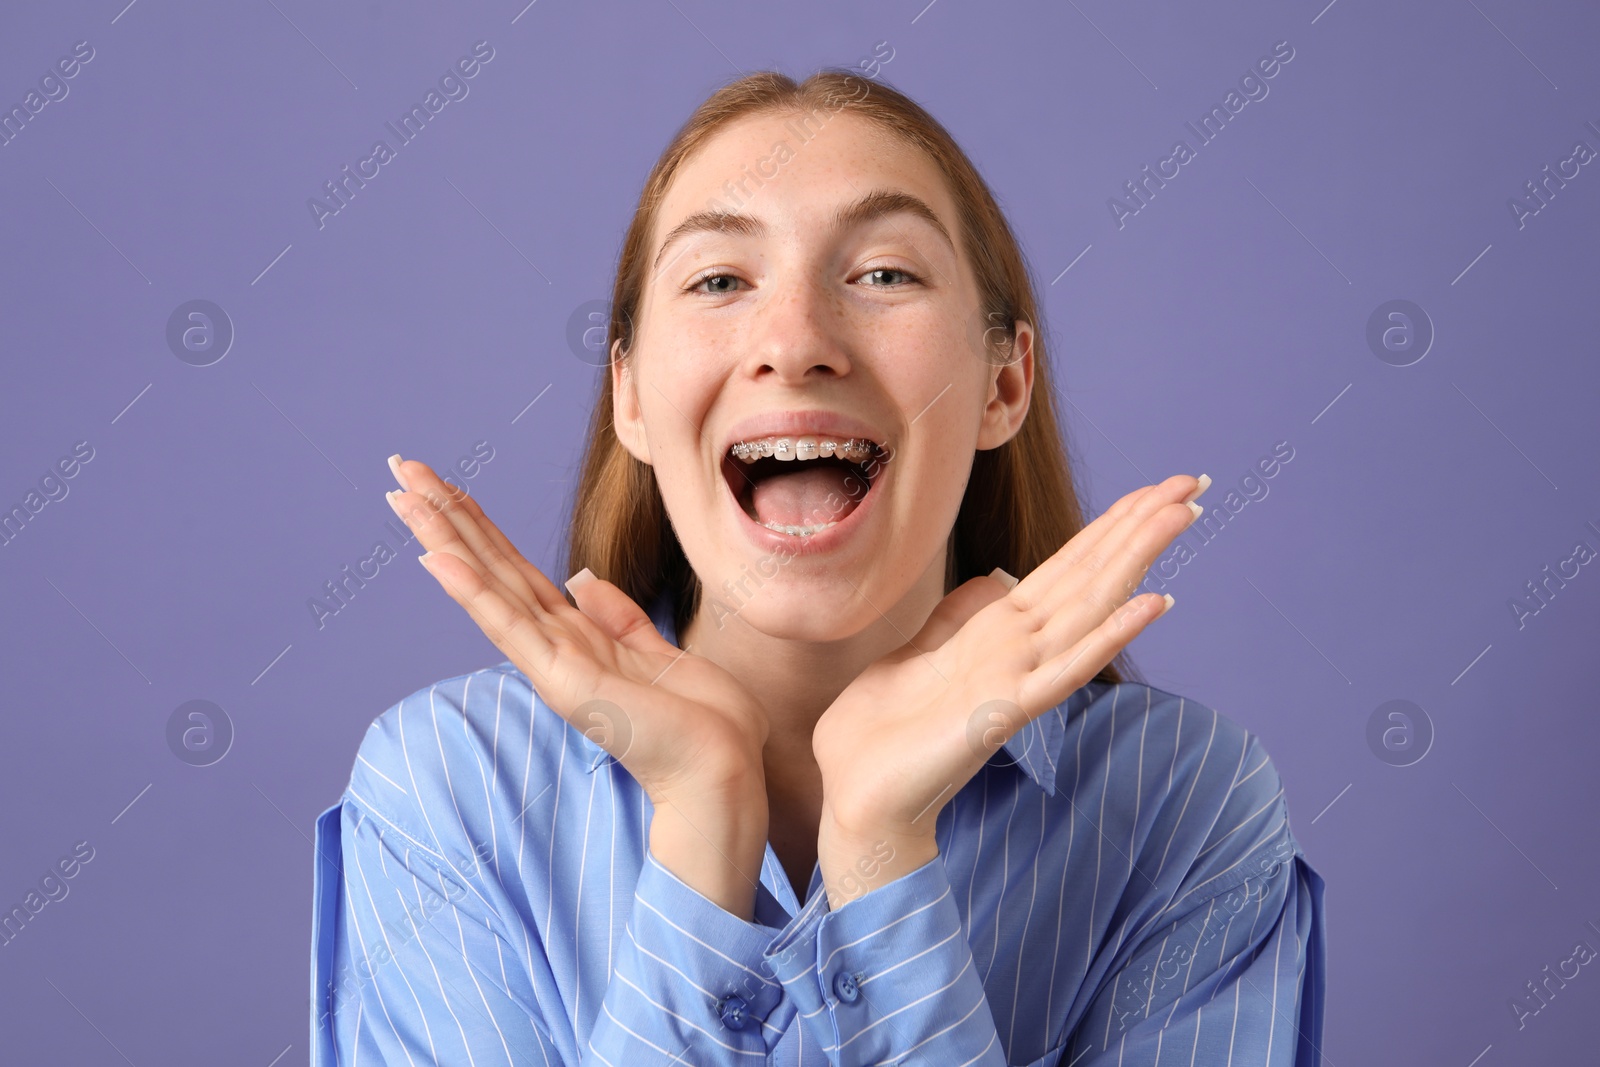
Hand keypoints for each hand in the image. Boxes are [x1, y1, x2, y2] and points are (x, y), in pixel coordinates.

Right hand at [384, 455, 771, 848]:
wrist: (723, 768)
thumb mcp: (659, 652)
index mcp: (578, 637)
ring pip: (488, 587)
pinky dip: (473, 591)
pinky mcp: (564, 679)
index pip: (515, 571)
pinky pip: (510, 625)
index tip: (444, 485)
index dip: (480, 527)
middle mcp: (556, 647)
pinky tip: (438, 558)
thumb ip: (619, 617)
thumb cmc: (703, 721)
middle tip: (400, 469)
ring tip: (402, 495)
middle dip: (445, 518)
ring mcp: (553, 664)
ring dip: (443, 539)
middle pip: (490, 568)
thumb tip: (582, 580)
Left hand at [811, 473, 1208, 904]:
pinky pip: (1066, 668)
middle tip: (1194, 481)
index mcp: (999, 632)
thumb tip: (991, 581)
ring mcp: (1018, 679)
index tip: (1157, 487)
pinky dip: (1109, 636)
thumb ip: (955, 619)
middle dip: (1140, 526)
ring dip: (1136, 559)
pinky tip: (1150, 605)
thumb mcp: (914, 655)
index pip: (1068, 567)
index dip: (1111, 525)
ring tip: (1181, 515)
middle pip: (1091, 575)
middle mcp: (1020, 650)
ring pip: (1089, 607)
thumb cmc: (881, 734)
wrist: (856, 796)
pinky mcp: (1004, 711)